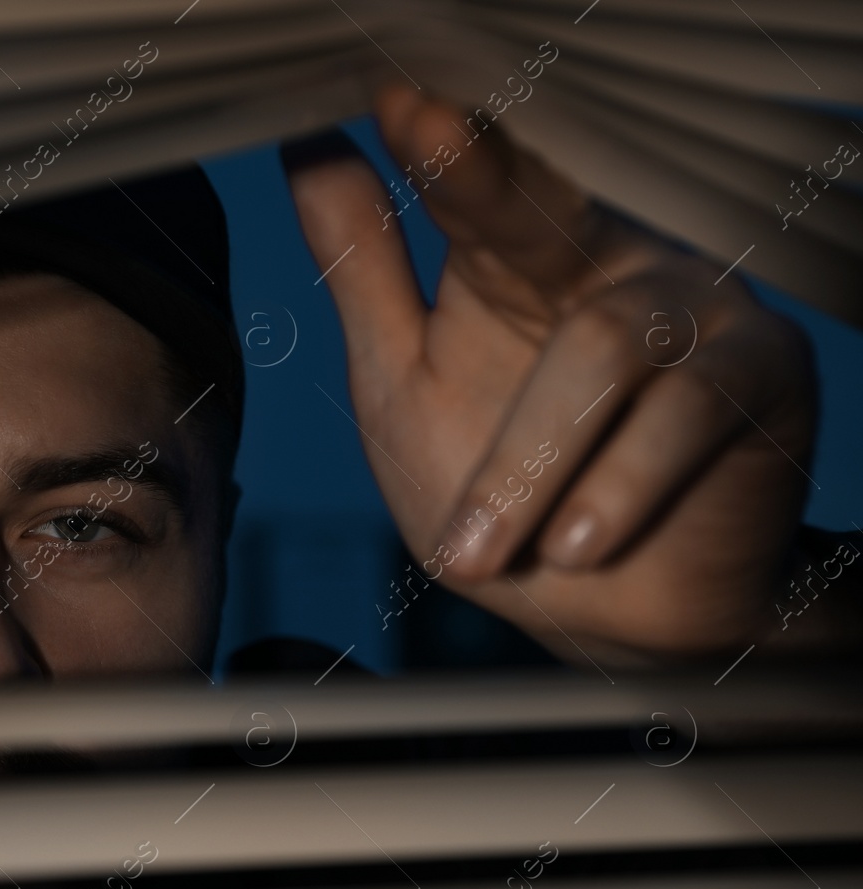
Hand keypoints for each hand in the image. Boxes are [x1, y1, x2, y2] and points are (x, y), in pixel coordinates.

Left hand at [285, 85, 817, 667]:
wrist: (613, 612)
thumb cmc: (502, 491)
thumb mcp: (402, 381)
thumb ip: (362, 271)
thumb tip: (305, 146)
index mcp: (518, 255)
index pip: (476, 182)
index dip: (435, 144)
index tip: (387, 97)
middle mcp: (608, 261)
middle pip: (549, 208)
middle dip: (485, 179)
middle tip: (426, 127)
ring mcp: (692, 310)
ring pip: (600, 346)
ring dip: (525, 463)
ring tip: (473, 552)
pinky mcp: (761, 374)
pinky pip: (683, 417)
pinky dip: (614, 488)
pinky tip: (573, 547)